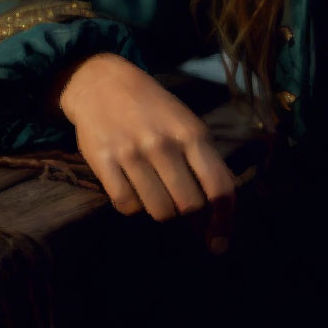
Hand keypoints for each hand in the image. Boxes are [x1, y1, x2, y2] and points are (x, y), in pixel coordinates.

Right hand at [59, 53, 234, 252]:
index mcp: (192, 133)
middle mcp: (164, 143)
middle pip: (189, 205)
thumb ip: (204, 161)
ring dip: (162, 213)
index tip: (219, 243)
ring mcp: (132, 153)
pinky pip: (126, 206)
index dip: (223, 220)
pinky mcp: (104, 162)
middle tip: (188, 223)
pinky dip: (134, 207)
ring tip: (159, 197)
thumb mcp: (187, 125)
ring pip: (158, 211)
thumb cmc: (154, 108)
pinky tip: (134, 191)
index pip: (219, 186)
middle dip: (191, 221)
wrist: (104, 84)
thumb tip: (220, 209)